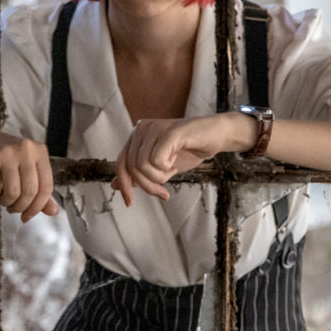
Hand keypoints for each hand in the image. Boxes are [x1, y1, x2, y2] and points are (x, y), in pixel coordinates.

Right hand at [0, 123, 59, 221]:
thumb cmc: (3, 155)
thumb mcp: (25, 167)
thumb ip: (40, 189)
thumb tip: (53, 212)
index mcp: (39, 151)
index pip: (47, 186)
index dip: (38, 206)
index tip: (28, 216)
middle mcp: (26, 150)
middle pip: (30, 192)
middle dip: (21, 207)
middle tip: (13, 208)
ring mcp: (7, 153)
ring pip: (13, 193)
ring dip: (7, 202)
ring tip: (3, 198)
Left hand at [112, 115, 233, 205]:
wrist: (216, 136)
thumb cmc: (189, 150)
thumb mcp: (160, 167)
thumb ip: (139, 174)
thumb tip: (114, 185)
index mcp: (137, 136)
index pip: (121, 164)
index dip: (124, 185)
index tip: (130, 203)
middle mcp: (141, 129)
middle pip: (131, 168)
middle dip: (147, 186)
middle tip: (163, 191)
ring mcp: (154, 128)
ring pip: (142, 166)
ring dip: (159, 178)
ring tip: (173, 171)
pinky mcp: (168, 132)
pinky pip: (156, 161)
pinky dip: (166, 168)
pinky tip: (176, 162)